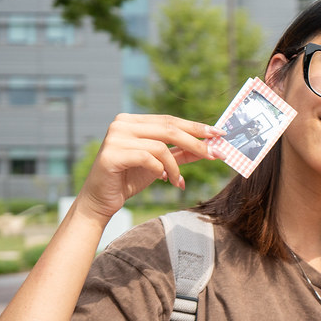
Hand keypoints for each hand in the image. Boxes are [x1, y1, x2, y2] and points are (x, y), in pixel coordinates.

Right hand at [75, 114, 221, 221]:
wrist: (101, 200)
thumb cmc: (129, 179)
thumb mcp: (161, 164)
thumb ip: (180, 153)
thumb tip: (208, 147)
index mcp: (132, 121)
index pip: (170, 120)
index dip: (195, 127)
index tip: (219, 134)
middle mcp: (122, 124)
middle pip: (169, 129)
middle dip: (195, 142)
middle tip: (214, 154)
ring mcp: (115, 137)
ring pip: (161, 146)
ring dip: (175, 166)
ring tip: (178, 181)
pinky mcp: (112, 154)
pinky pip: (148, 158)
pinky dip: (161, 170)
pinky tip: (163, 180)